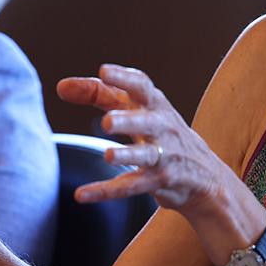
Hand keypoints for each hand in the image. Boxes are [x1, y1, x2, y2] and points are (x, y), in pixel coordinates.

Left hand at [56, 64, 227, 211]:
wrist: (205, 176)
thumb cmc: (160, 132)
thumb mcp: (137, 110)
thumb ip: (100, 95)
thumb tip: (61, 86)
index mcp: (155, 105)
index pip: (142, 86)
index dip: (123, 78)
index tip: (103, 71)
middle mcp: (162, 127)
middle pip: (146, 121)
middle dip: (128, 120)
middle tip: (107, 122)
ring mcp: (163, 156)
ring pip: (145, 155)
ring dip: (127, 155)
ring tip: (108, 156)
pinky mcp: (159, 182)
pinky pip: (132, 187)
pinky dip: (105, 191)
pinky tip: (81, 194)